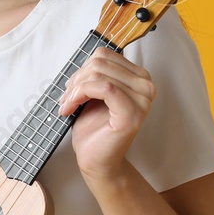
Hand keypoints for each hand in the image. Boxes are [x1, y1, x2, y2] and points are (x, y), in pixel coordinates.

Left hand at [55, 46, 154, 182]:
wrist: (96, 160)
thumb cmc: (94, 128)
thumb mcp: (94, 92)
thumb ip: (96, 72)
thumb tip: (87, 56)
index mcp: (139, 77)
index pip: (106, 54)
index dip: (82, 68)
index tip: (71, 88)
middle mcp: (146, 86)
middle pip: (101, 61)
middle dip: (77, 79)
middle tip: (66, 99)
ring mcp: (142, 100)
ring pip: (100, 73)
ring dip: (76, 88)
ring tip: (68, 105)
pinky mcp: (132, 113)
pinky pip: (105, 88)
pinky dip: (81, 94)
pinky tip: (71, 107)